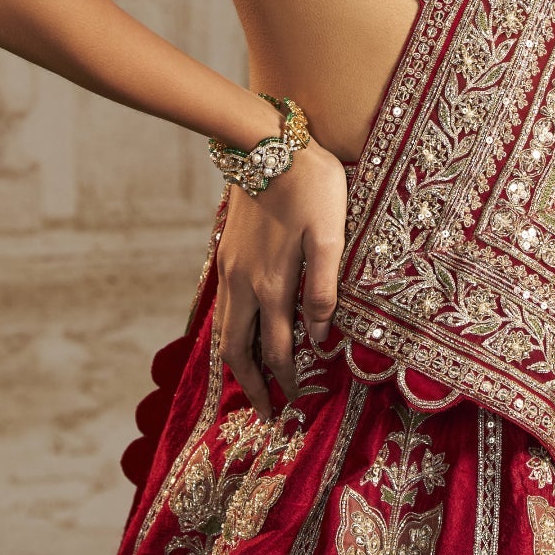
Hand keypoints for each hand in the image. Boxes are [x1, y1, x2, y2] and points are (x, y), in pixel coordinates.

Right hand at [214, 136, 347, 421]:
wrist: (267, 143)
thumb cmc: (311, 185)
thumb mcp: (331, 235)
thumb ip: (325, 289)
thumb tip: (319, 337)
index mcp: (273, 285)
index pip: (275, 350)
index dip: (284, 381)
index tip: (291, 406)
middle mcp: (245, 283)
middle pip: (238, 350)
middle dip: (251, 385)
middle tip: (264, 412)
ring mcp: (231, 268)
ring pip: (225, 329)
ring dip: (237, 360)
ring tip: (249, 382)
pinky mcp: (227, 252)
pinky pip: (223, 306)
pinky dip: (230, 331)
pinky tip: (241, 331)